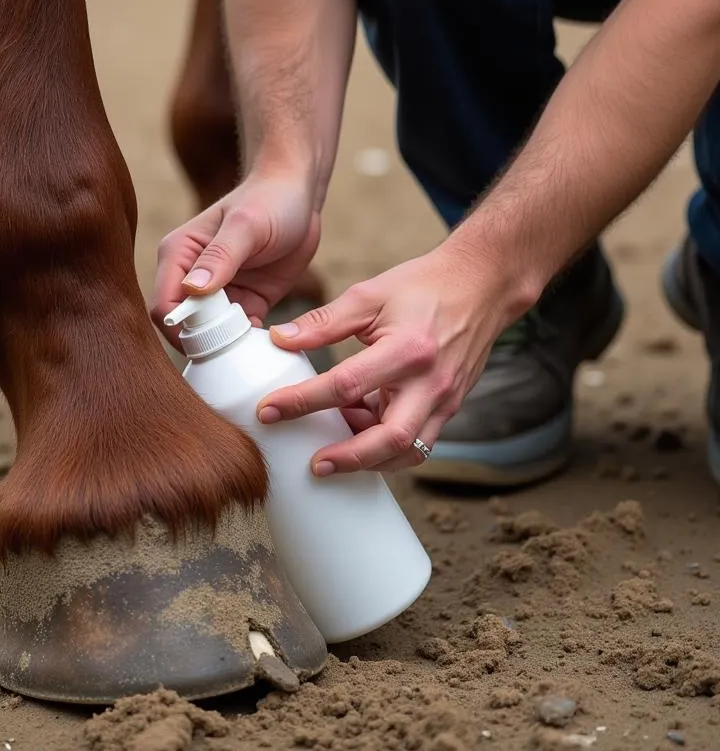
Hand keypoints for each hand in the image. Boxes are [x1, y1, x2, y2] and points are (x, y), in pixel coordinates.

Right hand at [151, 170, 320, 342]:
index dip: (180, 329)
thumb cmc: (269, 199)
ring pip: (209, 336)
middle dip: (204, 343)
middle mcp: (191, 277)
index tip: (211, 339)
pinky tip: (264, 341)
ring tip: (250, 346)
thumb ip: (220, 257)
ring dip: (227, 347)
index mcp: (178, 255)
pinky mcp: (243, 303)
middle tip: (235, 346)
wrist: (300, 197)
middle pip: (182, 327)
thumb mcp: (246, 226)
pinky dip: (247, 344)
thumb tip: (192, 290)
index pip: (164, 305)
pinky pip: (238, 336)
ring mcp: (218, 293)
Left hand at [256, 243, 530, 474]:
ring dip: (370, 459)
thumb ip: (324, 321)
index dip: (302, 401)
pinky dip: (386, 446)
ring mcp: (445, 400)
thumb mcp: (370, 295)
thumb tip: (279, 339)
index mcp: (408, 350)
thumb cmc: (424, 286)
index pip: (346, 385)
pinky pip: (418, 441)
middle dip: (350, 458)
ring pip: (409, 451)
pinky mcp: (449, 407)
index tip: (268, 411)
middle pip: (392, 439)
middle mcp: (431, 382)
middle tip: (313, 464)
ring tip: (332, 449)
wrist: (482, 286)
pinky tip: (358, 430)